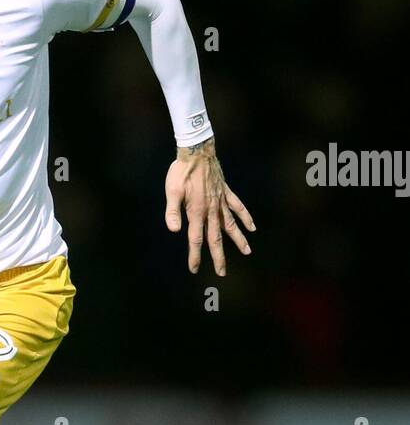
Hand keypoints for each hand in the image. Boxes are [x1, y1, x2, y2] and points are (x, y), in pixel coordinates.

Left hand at [164, 139, 255, 276]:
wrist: (196, 151)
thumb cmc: (181, 172)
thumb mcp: (172, 192)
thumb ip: (172, 212)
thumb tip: (173, 230)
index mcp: (197, 211)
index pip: (196, 239)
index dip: (195, 255)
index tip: (194, 269)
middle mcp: (211, 209)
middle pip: (216, 238)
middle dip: (218, 257)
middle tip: (222, 273)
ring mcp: (221, 201)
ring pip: (231, 225)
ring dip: (238, 240)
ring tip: (247, 252)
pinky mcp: (226, 192)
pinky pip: (238, 207)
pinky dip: (245, 217)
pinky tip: (251, 227)